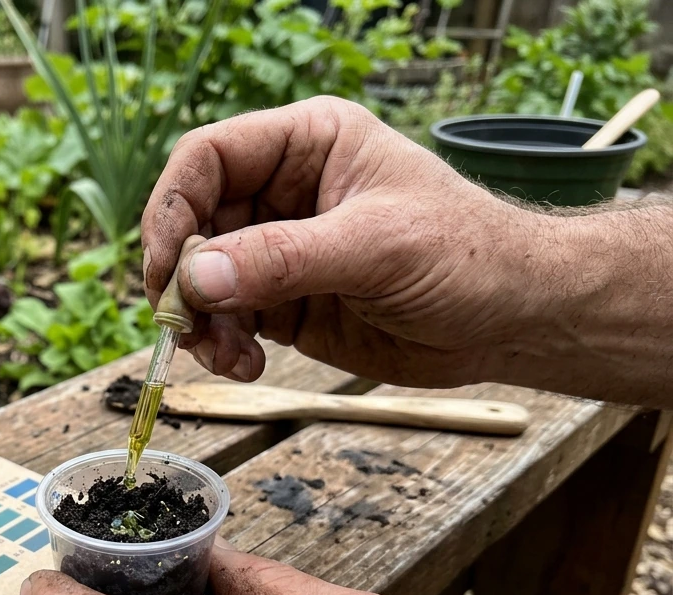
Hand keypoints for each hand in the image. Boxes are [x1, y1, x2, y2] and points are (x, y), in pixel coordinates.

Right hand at [140, 97, 557, 388]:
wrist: (511, 320)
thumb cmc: (466, 255)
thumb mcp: (375, 247)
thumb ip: (282, 259)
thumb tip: (198, 277)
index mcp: (306, 145)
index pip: (209, 157)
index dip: (173, 206)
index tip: (169, 266)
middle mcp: (282, 192)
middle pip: (192, 223)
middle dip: (183, 278)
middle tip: (185, 325)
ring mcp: (278, 251)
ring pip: (201, 280)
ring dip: (200, 323)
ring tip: (227, 356)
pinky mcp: (282, 303)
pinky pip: (225, 320)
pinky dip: (222, 347)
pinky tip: (247, 364)